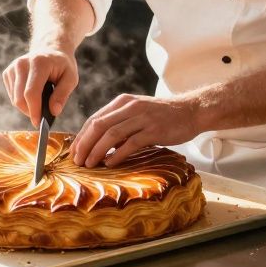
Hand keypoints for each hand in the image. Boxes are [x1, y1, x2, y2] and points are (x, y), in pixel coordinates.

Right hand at [1, 47, 78, 126]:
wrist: (50, 50)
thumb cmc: (62, 65)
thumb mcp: (71, 78)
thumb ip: (62, 94)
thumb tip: (54, 111)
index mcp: (38, 63)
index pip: (31, 92)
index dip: (34, 110)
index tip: (39, 123)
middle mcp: (22, 63)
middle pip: (19, 98)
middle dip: (31, 111)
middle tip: (43, 115)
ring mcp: (12, 67)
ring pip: (14, 99)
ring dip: (26, 107)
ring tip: (40, 102)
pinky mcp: (7, 72)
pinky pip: (11, 95)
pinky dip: (21, 101)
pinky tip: (32, 95)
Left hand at [71, 93, 203, 167]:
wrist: (191, 111)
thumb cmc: (163, 116)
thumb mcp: (137, 113)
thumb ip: (120, 124)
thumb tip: (101, 145)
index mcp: (122, 102)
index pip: (95, 119)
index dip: (82, 136)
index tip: (74, 152)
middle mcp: (130, 107)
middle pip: (99, 126)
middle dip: (85, 144)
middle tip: (77, 161)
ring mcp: (142, 117)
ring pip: (112, 134)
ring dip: (97, 151)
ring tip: (89, 164)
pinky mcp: (154, 130)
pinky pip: (131, 143)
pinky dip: (117, 154)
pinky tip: (109, 163)